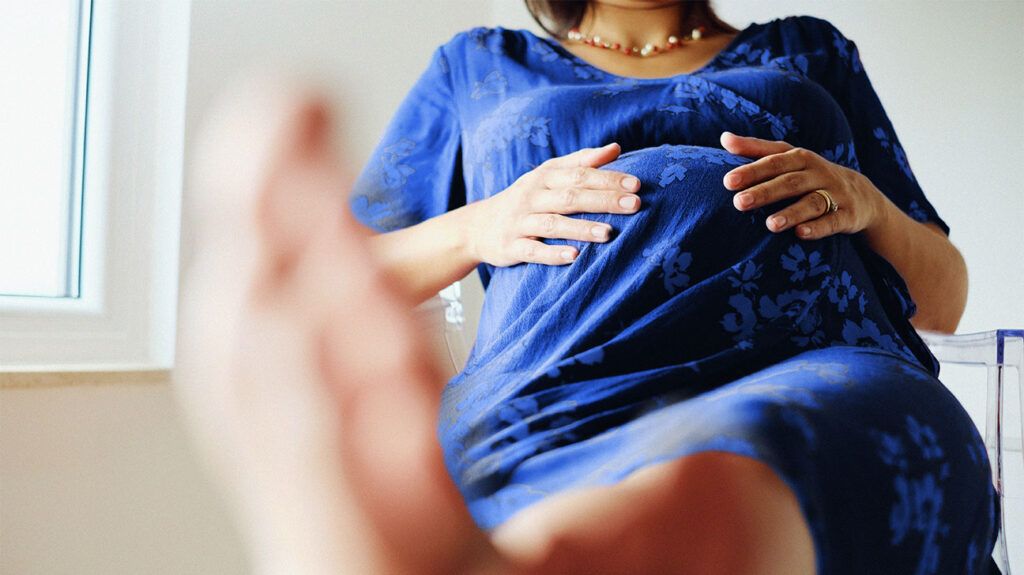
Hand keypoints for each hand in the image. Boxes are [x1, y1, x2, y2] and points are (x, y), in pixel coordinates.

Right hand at [466, 142, 641, 266]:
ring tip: (608, 233)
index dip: (608, 178)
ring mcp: (520, 222)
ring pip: (553, 223)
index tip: (636, 184)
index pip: (580, 174)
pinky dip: (552, 254)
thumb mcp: (547, 175)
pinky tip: (574, 257)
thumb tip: (616, 148)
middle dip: (603, 199)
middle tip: (635, 205)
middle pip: (570, 196)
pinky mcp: (511, 246)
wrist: (478, 226)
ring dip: (581, 228)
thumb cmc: (525, 199)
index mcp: (544, 177)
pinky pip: (533, 250)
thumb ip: (581, 161)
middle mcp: (532, 196)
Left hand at [719, 131, 885, 240]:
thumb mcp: (789, 159)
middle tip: (739, 203)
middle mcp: (818, 173)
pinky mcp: (848, 215)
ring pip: (813, 202)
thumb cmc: (811, 175)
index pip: (774, 161)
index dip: (752, 170)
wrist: (862, 195)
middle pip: (790, 182)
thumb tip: (724, 138)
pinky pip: (833, 221)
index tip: (727, 181)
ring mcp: (835, 194)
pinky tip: (800, 234)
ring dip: (791, 212)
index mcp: (801, 158)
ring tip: (770, 224)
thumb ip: (757, 149)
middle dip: (764, 192)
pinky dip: (818, 227)